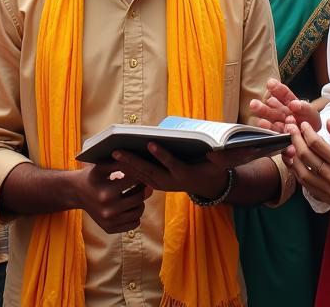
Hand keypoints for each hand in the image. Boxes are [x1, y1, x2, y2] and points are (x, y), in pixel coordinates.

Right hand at [71, 161, 150, 233]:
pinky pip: (134, 223)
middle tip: (142, 181)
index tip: (140, 169)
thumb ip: (119, 163)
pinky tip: (130, 205)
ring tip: (135, 193)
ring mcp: (109, 222)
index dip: (139, 173)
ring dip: (141, 201)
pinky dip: (135, 214)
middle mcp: (108, 210)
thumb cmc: (92, 176)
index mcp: (106, 193)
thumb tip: (137, 164)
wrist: (77, 192)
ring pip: (138, 211)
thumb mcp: (101, 166)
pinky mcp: (110, 229)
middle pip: (138, 197)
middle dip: (143, 187)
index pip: (134, 181)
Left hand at [112, 143, 229, 200]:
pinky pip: (138, 177)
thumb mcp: (219, 166)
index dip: (162, 154)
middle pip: (149, 170)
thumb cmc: (212, 171)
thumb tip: (217, 151)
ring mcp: (161, 184)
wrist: (206, 187)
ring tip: (110, 156)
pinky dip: (126, 171)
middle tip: (117, 151)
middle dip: (132, 161)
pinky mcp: (155, 184)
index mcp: (184, 174)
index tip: (150, 143)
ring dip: (125, 166)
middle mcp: (170, 181)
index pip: (172, 164)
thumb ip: (220, 159)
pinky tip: (114, 163)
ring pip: (140, 175)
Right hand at [250, 79, 321, 134]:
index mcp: (289, 102)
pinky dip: (270, 134)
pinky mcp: (279, 137)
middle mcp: (281, 112)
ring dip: (264, 122)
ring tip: (260, 122)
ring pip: (270, 122)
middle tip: (253, 104)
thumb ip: (304, 107)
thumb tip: (294, 104)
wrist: (313, 138)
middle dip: (262, 107)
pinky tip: (266, 131)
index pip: (283, 94)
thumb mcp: (310, 112)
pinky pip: (274, 136)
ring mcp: (279, 125)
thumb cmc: (309, 121)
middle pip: (271, 109)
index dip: (277, 89)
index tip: (270, 83)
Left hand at [288, 119, 329, 209]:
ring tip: (289, 146)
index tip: (302, 124)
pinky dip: (299, 175)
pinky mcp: (329, 199)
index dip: (306, 132)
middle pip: (306, 157)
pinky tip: (296, 165)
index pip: (315, 144)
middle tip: (290, 129)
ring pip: (303, 174)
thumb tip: (328, 122)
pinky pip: (308, 187)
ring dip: (293, 159)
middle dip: (295, 140)